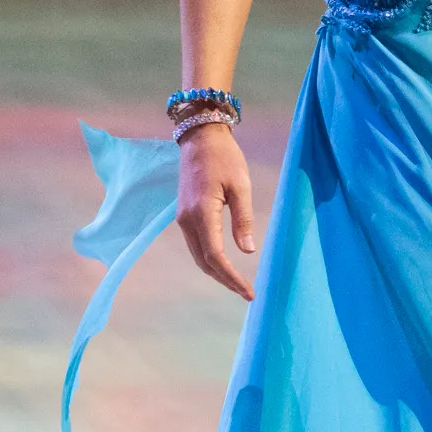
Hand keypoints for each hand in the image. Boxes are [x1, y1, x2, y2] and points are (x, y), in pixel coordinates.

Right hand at [175, 124, 258, 300]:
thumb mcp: (240, 186)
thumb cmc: (224, 158)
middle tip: (246, 292)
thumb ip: (243, 220)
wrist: (199, 139)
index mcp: (202, 213)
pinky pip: (196, 246)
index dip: (232, 277)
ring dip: (216, 273)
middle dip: (224, 280)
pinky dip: (209, 260)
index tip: (248, 291)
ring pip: (198, 256)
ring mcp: (183, 219)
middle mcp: (187, 220)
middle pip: (204, 262)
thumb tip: (247, 251)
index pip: (216, 256)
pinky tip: (224, 264)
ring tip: (237, 284)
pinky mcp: (185, 216)